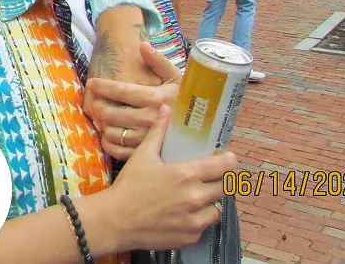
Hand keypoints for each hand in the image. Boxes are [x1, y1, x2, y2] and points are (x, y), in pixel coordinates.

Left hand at [85, 43, 179, 159]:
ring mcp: (148, 139)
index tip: (91, 83)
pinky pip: (119, 151)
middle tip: (92, 101)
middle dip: (98, 106)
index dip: (104, 86)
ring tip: (99, 116)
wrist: (205, 128)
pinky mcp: (147, 154)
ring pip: (113, 133)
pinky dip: (108, 143)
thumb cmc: (187, 99)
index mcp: (156, 98)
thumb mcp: (176, 77)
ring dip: (101, 124)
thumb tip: (143, 45)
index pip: (122, 91)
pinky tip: (107, 133)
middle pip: (112, 113)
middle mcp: (150, 119)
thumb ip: (159, 61)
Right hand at [91, 105, 238, 252]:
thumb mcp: (143, 156)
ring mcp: (194, 220)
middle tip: (210, 178)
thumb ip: (158, 132)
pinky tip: (185, 214)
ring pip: (217, 208)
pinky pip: (204, 225)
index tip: (229, 159)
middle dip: (220, 181)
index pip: (223, 167)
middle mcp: (195, 197)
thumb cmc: (129, 186)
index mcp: (186, 174)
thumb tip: (165, 108)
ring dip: (211, 201)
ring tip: (197, 197)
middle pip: (225, 187)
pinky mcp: (191, 236)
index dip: (229, 161)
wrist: (115, 221)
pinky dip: (199, 219)